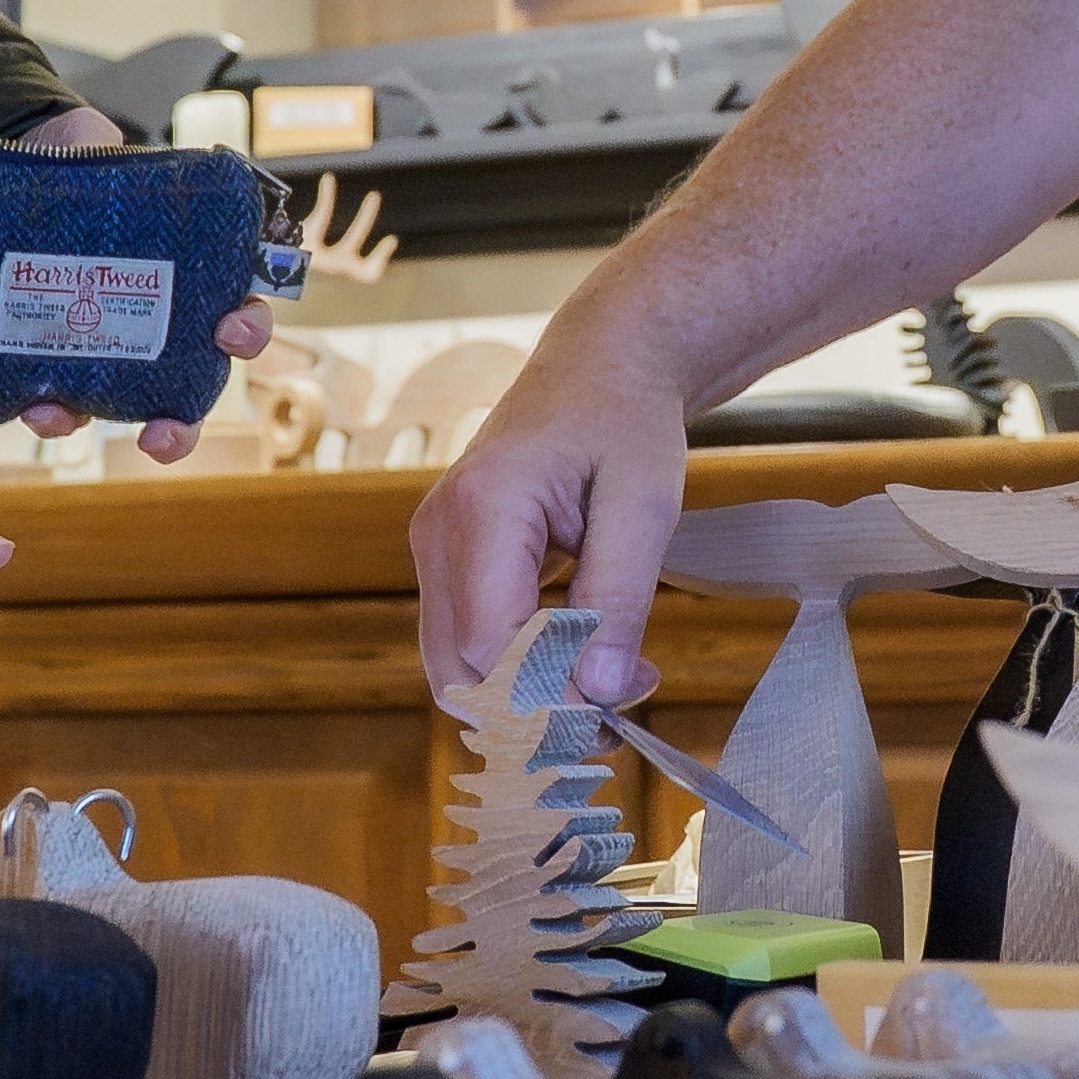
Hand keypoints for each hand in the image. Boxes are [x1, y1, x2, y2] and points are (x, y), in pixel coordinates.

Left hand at [0, 101, 279, 460]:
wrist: (23, 179)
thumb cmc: (83, 172)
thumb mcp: (102, 154)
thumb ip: (104, 151)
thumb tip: (95, 143)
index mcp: (193, 276)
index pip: (237, 311)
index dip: (245, 329)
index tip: (230, 329)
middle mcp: (159, 325)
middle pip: (192, 385)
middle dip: (186, 419)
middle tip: (169, 428)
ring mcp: (106, 350)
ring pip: (126, 408)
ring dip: (111, 428)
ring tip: (77, 425)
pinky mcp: (51, 359)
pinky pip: (58, 399)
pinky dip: (51, 412)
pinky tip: (36, 406)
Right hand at [409, 339, 696, 702]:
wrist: (602, 367)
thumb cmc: (625, 423)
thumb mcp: (643, 506)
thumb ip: (618, 600)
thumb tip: (602, 693)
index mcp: (482, 509)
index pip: (493, 646)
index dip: (550, 696)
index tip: (619, 710)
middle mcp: (438, 532)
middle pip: (460, 670)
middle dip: (536, 710)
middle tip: (620, 712)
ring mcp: (434, 546)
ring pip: (456, 666)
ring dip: (527, 696)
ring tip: (612, 682)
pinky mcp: (447, 558)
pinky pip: (469, 639)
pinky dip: (520, 667)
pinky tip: (586, 654)